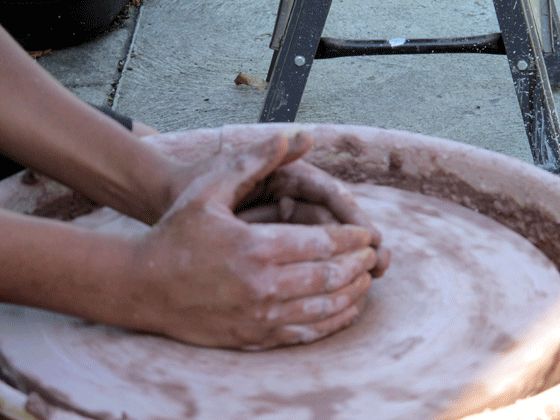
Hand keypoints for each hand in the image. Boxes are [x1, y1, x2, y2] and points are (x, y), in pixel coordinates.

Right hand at [131, 133, 381, 348]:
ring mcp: (260, 316)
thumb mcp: (211, 189)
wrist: (143, 285)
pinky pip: (305, 334)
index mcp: (257, 247)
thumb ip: (255, 161)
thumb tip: (294, 134)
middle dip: (358, 265)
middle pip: (331, 276)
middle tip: (372, 257)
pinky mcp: (254, 337)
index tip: (366, 235)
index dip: (352, 239)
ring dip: (352, 293)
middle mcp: (264, 286)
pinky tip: (345, 312)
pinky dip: (333, 322)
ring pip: (324, 308)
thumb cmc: (176, 233)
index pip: (324, 244)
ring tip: (365, 281)